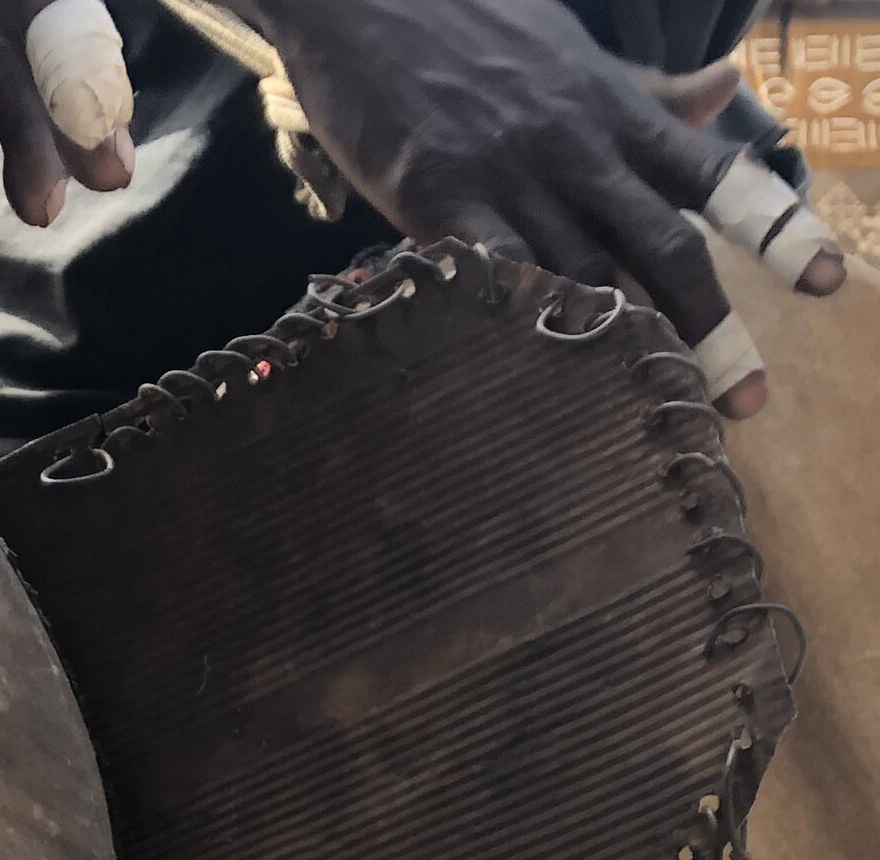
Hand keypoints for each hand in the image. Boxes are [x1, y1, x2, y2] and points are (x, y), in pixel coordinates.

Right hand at [234, 0, 846, 416]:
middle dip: (707, 328)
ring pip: (582, 275)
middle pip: (662, 249)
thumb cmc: (471, 23)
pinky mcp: (438, 197)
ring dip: (618, 345)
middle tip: (742, 401)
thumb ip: (648, 92)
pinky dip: (518, 318)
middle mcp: (579, 151)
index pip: (717, 177)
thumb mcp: (573, 51)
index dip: (779, 230)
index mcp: (618, 114)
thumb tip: (726, 90)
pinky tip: (538, 367)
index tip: (829, 285)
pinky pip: (490, 270)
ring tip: (646, 413)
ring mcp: (510, 176)